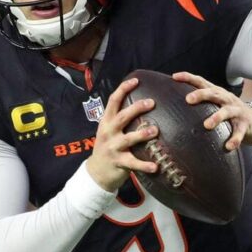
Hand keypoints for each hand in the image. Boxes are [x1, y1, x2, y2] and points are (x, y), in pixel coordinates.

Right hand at [85, 77, 157, 191]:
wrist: (96, 171)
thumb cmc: (108, 146)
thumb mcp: (109, 129)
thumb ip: (120, 118)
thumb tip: (141, 102)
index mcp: (106, 121)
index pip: (113, 101)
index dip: (124, 89)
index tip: (136, 80)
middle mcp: (108, 132)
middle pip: (122, 117)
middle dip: (136, 108)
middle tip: (152, 102)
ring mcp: (113, 147)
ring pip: (128, 139)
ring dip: (142, 134)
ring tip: (155, 130)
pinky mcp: (119, 162)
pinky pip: (133, 163)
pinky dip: (144, 165)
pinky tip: (155, 166)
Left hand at [173, 72, 251, 149]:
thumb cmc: (228, 113)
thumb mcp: (215, 105)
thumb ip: (199, 105)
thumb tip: (171, 108)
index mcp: (217, 93)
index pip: (201, 82)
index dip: (189, 78)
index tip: (175, 77)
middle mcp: (226, 99)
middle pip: (214, 93)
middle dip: (201, 95)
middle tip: (188, 99)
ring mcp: (237, 111)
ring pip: (227, 111)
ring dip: (217, 117)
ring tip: (207, 125)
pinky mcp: (245, 124)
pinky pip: (239, 132)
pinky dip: (234, 139)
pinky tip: (228, 146)